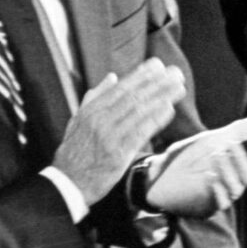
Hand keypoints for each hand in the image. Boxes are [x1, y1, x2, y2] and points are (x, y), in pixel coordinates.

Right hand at [54, 59, 186, 204]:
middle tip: (175, 73)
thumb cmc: (74, 152)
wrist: (68, 182)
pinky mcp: (118, 154)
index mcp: (92, 110)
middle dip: (157, 83)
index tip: (158, 65)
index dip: (141, 75)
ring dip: (161, 98)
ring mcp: (109, 136)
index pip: (120, 88)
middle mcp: (100, 120)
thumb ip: (95, 97)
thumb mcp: (78, 120)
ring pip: (139, 111)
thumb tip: (111, 77)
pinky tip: (169, 110)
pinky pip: (140, 133)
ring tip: (178, 88)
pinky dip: (155, 120)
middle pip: (133, 96)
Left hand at [143, 114, 246, 216]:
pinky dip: (218, 189)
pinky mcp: (207, 208)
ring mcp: (220, 196)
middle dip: (241, 160)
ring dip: (228, 171)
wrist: (158, 173)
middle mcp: (232, 183)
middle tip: (227, 145)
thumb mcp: (212, 139)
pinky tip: (210, 177)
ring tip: (214, 155)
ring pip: (237, 189)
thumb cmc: (187, 157)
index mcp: (237, 168)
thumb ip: (237, 131)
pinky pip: (221, 203)